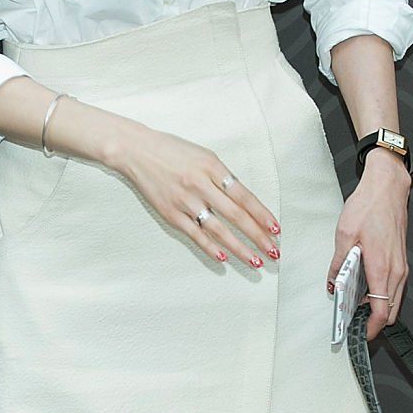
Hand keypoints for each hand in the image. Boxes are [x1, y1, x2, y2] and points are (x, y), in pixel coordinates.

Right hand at [110, 120, 280, 268]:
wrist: (137, 151)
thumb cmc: (173, 151)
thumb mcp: (204, 156)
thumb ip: (223, 177)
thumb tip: (243, 202)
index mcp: (213, 168)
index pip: (244, 196)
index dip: (262, 214)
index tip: (276, 229)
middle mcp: (201, 185)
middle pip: (236, 215)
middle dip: (257, 236)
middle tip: (273, 251)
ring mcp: (185, 201)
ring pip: (218, 229)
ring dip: (239, 248)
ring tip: (255, 261)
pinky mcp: (170, 213)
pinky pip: (195, 234)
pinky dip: (210, 247)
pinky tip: (224, 257)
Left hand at [327, 153, 412, 340]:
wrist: (387, 187)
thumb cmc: (369, 206)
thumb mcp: (344, 235)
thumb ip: (339, 264)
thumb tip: (334, 283)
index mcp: (382, 268)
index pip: (381, 311)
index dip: (370, 328)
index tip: (358, 334)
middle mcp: (396, 271)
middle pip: (390, 311)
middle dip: (373, 322)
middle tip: (352, 323)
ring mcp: (401, 266)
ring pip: (393, 300)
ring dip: (377, 308)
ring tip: (354, 307)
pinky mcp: (400, 260)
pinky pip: (394, 287)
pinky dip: (382, 295)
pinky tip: (364, 289)